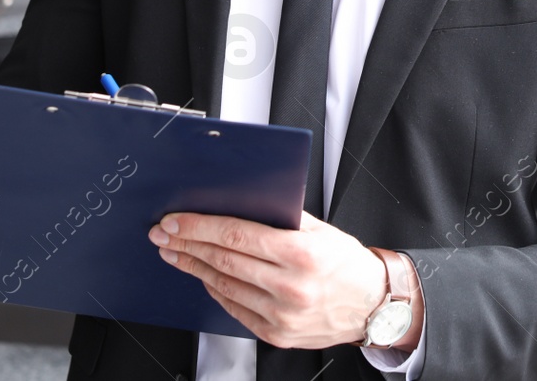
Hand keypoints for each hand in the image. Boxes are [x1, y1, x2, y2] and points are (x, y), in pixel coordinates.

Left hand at [149, 211, 386, 347]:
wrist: (373, 306)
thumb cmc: (348, 265)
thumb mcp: (322, 231)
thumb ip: (284, 217)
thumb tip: (241, 202)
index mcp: (302, 254)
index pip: (237, 235)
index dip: (200, 227)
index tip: (175, 221)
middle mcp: (290, 287)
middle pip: (223, 260)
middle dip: (187, 245)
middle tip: (163, 235)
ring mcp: (281, 314)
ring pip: (223, 285)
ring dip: (193, 267)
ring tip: (175, 254)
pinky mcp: (275, 334)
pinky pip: (234, 308)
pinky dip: (215, 290)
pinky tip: (204, 276)